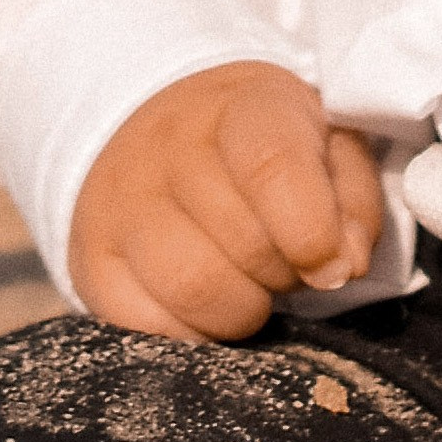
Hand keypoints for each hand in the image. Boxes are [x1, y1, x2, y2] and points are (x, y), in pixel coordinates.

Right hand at [66, 63, 384, 342]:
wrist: (161, 134)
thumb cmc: (267, 151)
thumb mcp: (329, 147)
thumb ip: (352, 201)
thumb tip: (344, 265)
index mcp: (241, 106)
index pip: (273, 165)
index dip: (312, 231)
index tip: (333, 267)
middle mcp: (167, 147)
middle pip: (243, 243)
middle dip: (287, 274)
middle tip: (289, 264)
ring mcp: (118, 204)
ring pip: (192, 288)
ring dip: (243, 309)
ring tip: (251, 285)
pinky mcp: (89, 262)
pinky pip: (146, 327)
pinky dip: (193, 334)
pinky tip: (207, 305)